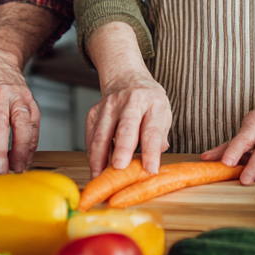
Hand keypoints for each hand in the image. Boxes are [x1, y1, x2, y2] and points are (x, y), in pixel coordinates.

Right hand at [86, 21, 171, 176]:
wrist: (126, 78)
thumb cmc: (148, 102)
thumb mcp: (163, 113)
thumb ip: (160, 136)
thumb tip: (153, 158)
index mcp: (152, 103)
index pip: (152, 130)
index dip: (151, 151)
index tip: (151, 170)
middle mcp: (130, 102)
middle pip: (125, 127)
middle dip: (122, 148)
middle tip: (120, 167)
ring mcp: (109, 106)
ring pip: (102, 133)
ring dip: (100, 156)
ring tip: (99, 176)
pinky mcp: (93, 112)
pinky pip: (91, 135)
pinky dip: (92, 153)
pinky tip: (95, 167)